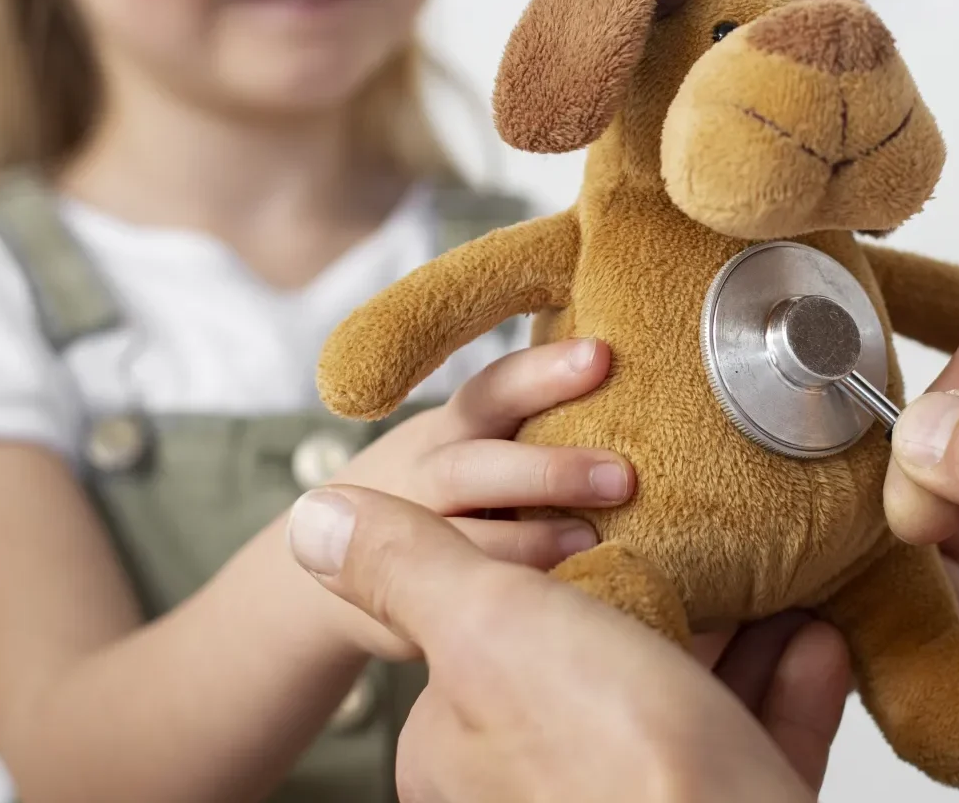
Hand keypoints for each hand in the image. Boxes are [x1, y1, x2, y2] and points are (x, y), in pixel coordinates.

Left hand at [287, 485, 850, 802]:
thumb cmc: (620, 763)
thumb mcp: (492, 628)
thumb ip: (410, 568)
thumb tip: (319, 522)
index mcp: (464, 752)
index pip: (497, 635)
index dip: (555, 568)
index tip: (607, 516)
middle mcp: (543, 791)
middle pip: (603, 664)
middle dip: (663, 598)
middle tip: (706, 539)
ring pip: (688, 705)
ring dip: (735, 635)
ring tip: (769, 575)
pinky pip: (757, 745)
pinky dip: (787, 686)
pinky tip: (811, 640)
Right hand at [307, 338, 634, 658]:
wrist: (325, 558)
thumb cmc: (443, 488)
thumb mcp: (469, 440)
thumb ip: (531, 423)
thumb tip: (633, 382)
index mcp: (454, 429)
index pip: (495, 389)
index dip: (545, 371)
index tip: (602, 355)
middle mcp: (428, 475)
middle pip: (476, 464)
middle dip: (549, 470)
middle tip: (622, 476)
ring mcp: (412, 538)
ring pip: (464, 539)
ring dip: (530, 544)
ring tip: (595, 545)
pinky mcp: (407, 602)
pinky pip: (457, 601)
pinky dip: (510, 598)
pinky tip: (570, 603)